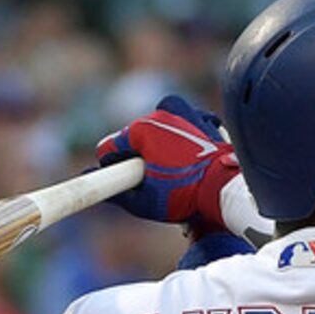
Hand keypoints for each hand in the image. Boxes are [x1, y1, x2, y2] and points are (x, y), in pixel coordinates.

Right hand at [95, 96, 240, 236]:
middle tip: (151, 180)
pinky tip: (188, 158)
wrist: (227, 188)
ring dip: (159, 145)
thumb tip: (88, 182)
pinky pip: (182, 124)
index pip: (111, 147)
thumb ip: (115, 193)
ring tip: (171, 171)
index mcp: (142, 129)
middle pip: (135, 136)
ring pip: (158, 127)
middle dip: (138, 156)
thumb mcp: (145, 202)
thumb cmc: (185, 195)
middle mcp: (161, 112)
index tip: (122, 180)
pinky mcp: (202, 117)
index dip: (112, 166)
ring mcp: (185, 111)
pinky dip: (182, 137)